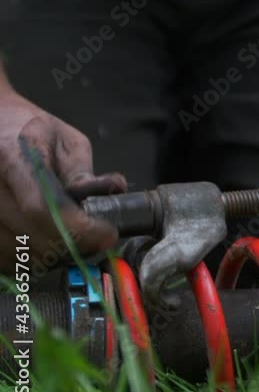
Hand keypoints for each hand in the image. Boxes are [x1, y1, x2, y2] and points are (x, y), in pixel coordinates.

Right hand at [0, 88, 123, 275]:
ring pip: (16, 251)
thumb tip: (114, 189)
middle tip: (97, 243)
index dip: (79, 229)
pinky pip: (2, 257)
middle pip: (31, 234)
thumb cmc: (29, 130)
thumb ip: (83, 170)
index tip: (107, 234)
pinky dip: (29, 261)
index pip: (43, 207)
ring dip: (52, 257)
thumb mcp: (64, 139)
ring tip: (73, 244)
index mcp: (13, 157)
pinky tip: (46, 247)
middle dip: (72, 246)